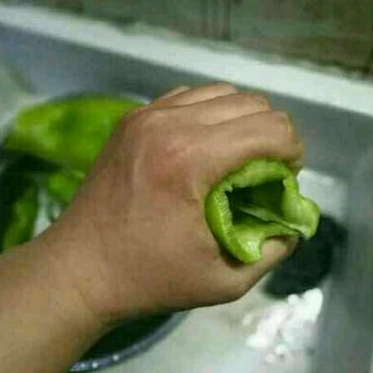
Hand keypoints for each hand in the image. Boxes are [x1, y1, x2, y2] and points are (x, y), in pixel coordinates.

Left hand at [42, 83, 303, 325]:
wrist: (78, 268)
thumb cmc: (149, 278)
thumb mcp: (222, 281)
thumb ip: (272, 249)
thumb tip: (293, 221)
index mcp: (193, 159)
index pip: (272, 128)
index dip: (293, 152)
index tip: (286, 178)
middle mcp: (171, 123)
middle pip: (252, 103)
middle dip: (272, 135)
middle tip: (264, 170)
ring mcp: (148, 114)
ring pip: (222, 92)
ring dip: (242, 120)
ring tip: (236, 154)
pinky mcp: (133, 116)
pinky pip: (189, 97)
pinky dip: (210, 113)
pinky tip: (204, 144)